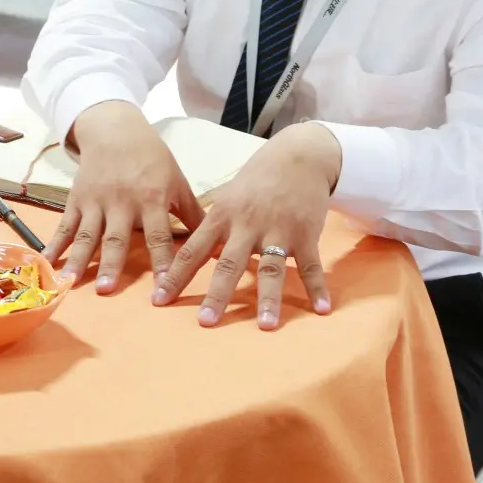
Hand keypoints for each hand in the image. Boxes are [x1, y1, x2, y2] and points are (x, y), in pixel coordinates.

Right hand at [45, 101, 201, 293]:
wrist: (116, 130)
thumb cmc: (152, 159)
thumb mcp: (177, 181)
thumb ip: (193, 214)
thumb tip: (219, 244)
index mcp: (152, 198)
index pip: (158, 236)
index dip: (161, 262)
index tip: (162, 289)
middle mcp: (122, 202)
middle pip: (116, 238)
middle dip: (111, 264)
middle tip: (107, 290)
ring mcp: (96, 201)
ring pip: (87, 234)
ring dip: (79, 259)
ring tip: (70, 283)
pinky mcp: (76, 199)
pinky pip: (65, 225)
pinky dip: (54, 245)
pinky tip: (46, 263)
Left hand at [152, 123, 340, 329]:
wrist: (297, 156)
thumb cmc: (257, 179)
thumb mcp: (228, 197)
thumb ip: (213, 226)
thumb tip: (192, 254)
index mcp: (222, 216)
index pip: (193, 250)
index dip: (176, 276)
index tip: (160, 301)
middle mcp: (247, 225)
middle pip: (229, 264)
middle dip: (217, 294)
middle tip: (206, 321)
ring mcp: (278, 230)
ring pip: (271, 268)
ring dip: (268, 298)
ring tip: (265, 326)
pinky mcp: (306, 234)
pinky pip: (311, 265)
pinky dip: (317, 288)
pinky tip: (322, 308)